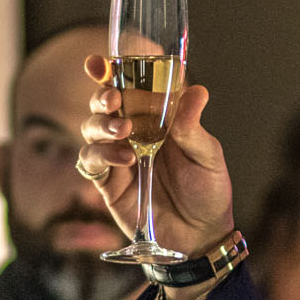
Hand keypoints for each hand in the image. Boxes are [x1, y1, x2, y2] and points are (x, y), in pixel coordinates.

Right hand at [77, 54, 234, 255]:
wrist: (201, 237)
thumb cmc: (208, 192)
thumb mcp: (208, 157)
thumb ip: (193, 127)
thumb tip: (197, 90)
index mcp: (157, 120)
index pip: (130, 88)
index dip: (111, 72)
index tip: (101, 62)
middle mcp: (134, 135)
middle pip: (103, 105)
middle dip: (102, 95)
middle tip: (113, 97)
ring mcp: (118, 158)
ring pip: (91, 130)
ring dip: (102, 124)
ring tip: (124, 131)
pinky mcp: (110, 184)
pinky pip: (90, 163)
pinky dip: (101, 156)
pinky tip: (125, 159)